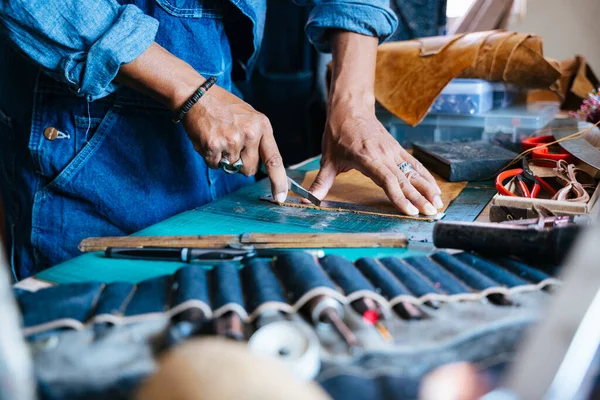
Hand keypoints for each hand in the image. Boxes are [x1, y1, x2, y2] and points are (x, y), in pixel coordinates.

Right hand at [115, 43, 287, 201]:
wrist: (196, 95)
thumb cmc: (222, 107)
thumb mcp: (248, 117)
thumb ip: (257, 139)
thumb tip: (258, 166)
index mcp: (262, 126)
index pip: (274, 159)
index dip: (278, 181)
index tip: (280, 197)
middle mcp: (250, 133)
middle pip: (249, 169)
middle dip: (239, 164)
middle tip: (229, 144)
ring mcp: (233, 139)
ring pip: (230, 167)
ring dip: (222, 158)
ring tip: (217, 137)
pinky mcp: (215, 144)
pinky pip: (214, 164)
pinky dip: (209, 157)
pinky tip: (207, 139)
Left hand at [309, 100, 442, 215]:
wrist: (350, 108)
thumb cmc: (338, 133)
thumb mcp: (328, 159)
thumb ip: (321, 182)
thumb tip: (307, 200)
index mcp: (367, 158)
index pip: (387, 180)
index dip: (399, 196)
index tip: (409, 211)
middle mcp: (383, 154)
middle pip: (404, 179)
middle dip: (418, 197)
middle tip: (430, 213)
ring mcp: (392, 151)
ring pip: (413, 172)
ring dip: (427, 188)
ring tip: (437, 204)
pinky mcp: (397, 149)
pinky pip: (414, 164)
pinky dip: (426, 176)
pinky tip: (435, 189)